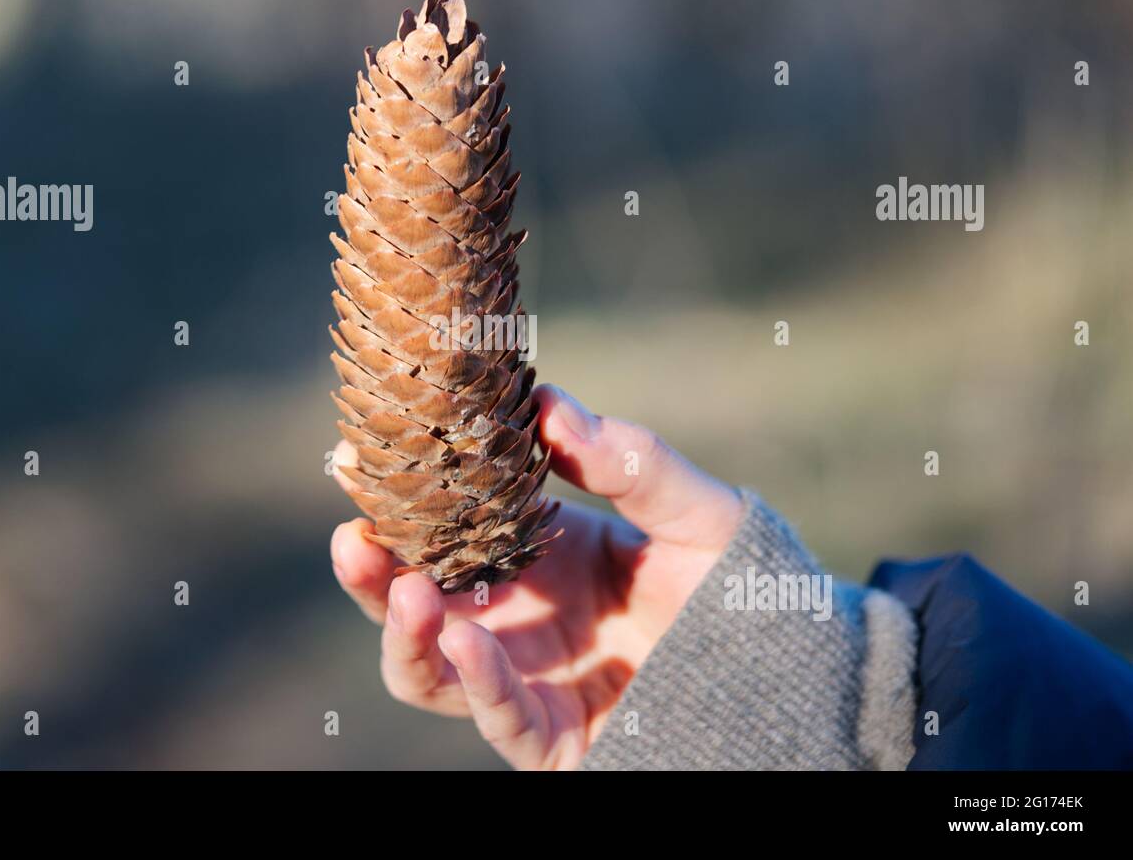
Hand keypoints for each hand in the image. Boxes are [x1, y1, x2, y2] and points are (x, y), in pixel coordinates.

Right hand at [329, 384, 743, 768]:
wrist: (787, 669)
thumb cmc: (732, 579)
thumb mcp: (690, 508)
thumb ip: (628, 460)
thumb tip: (549, 404)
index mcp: (530, 552)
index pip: (441, 527)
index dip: (394, 499)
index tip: (356, 456)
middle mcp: (513, 616)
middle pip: (414, 601)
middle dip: (373, 573)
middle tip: (353, 535)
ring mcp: (525, 678)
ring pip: (430, 669)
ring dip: (405, 633)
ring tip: (410, 591)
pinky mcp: (551, 737)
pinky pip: (497, 718)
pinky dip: (476, 680)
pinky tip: (465, 641)